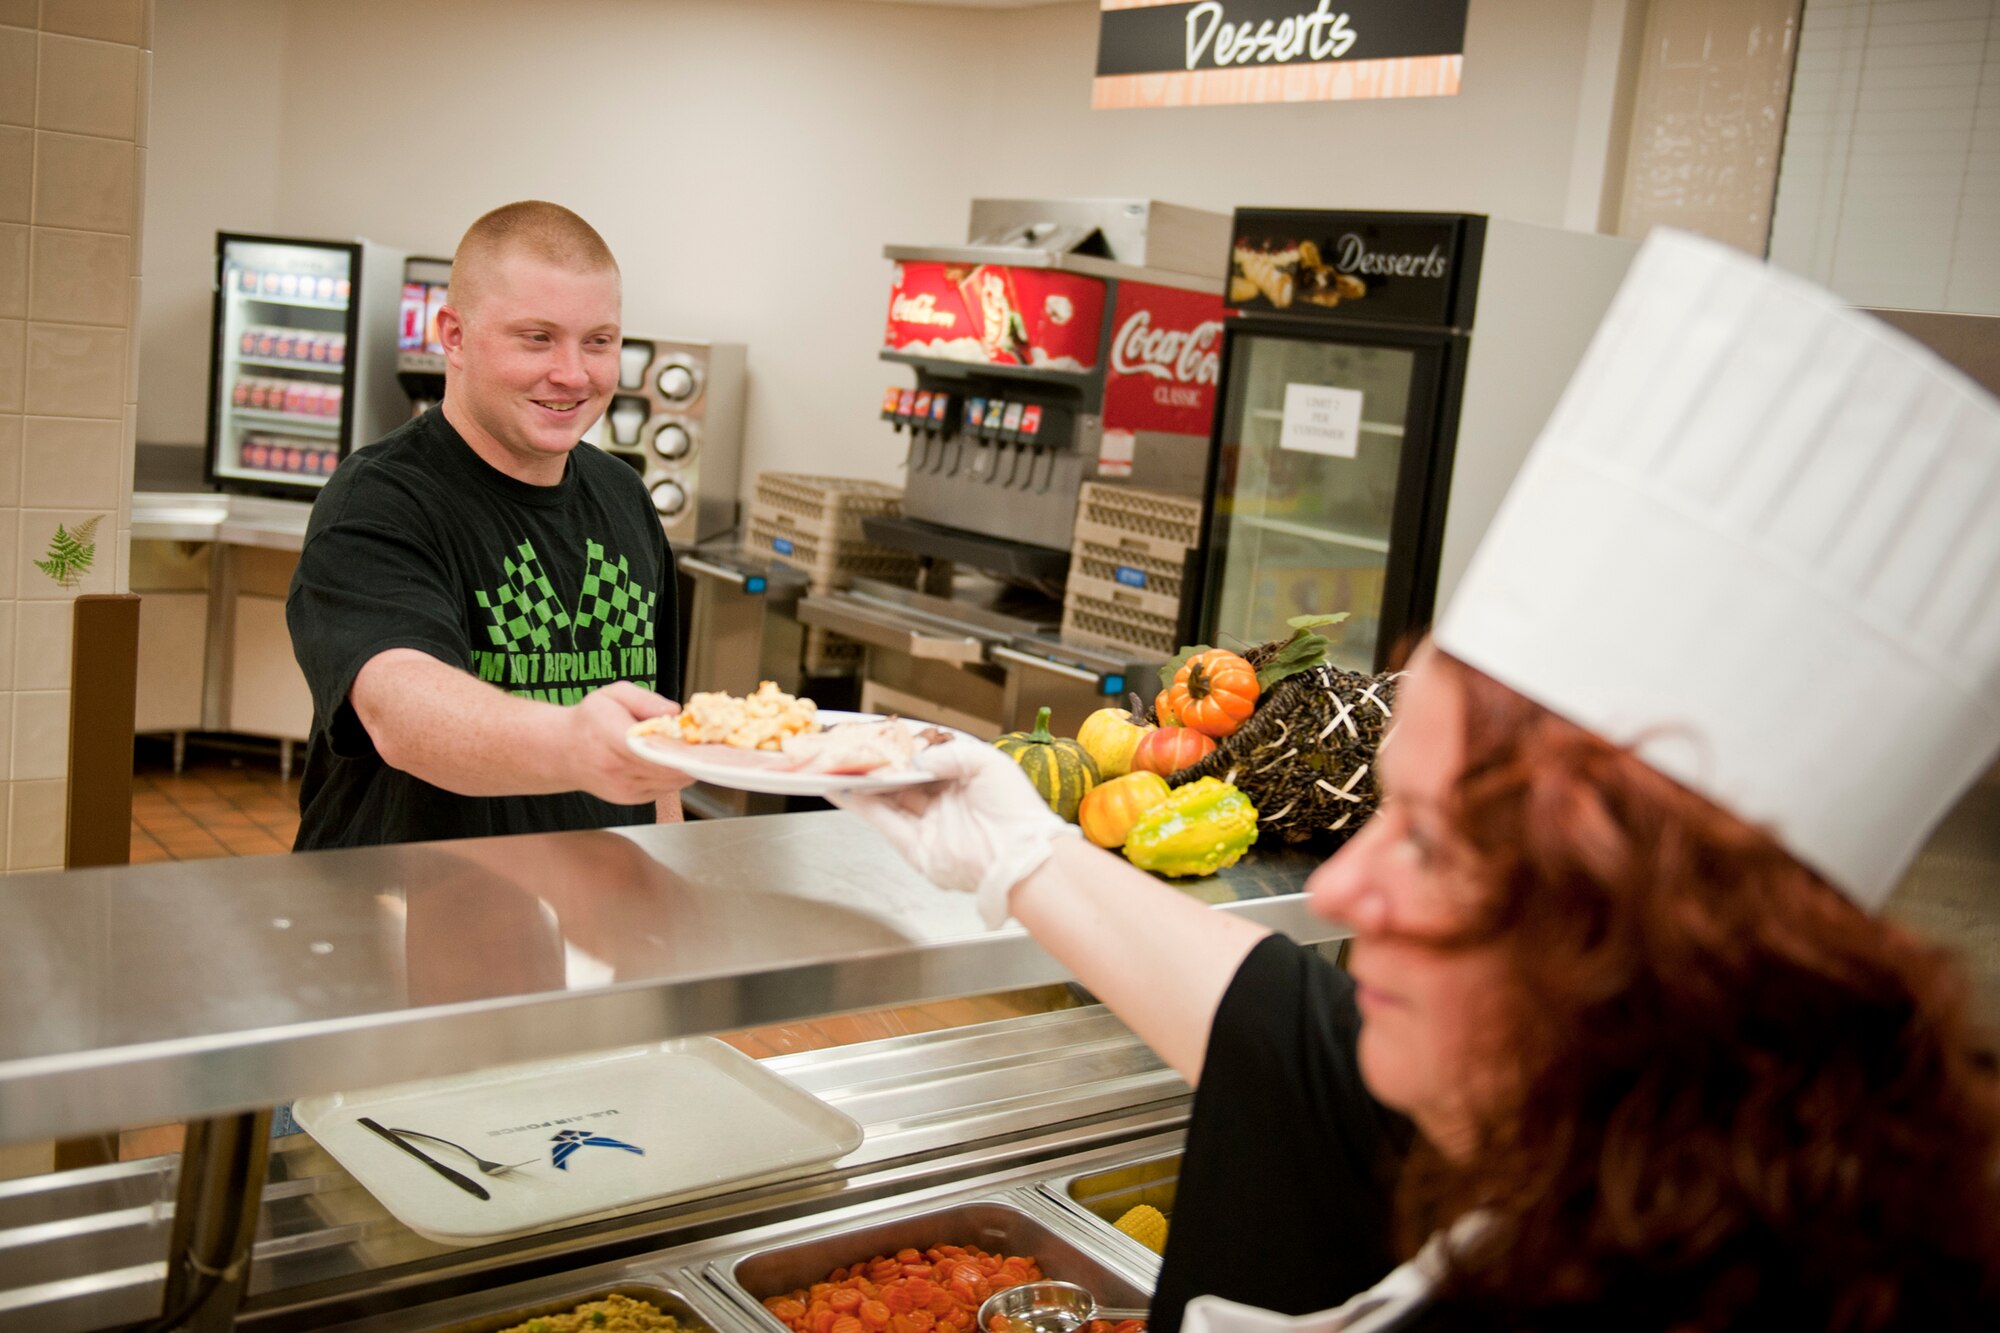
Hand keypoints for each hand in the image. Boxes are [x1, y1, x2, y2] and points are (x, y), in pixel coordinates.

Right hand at [562, 682, 697, 804]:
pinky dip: (675, 775)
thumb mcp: (614, 695)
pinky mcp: (632, 799)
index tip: (698, 736)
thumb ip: (645, 700)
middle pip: (670, 769)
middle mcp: (617, 770)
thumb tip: (674, 711)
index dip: (682, 746)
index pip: (655, 750)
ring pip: (673, 782)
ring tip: (689, 748)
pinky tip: (672, 760)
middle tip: (704, 739)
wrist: (562, 751)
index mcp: (611, 739)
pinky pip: (666, 788)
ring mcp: (625, 789)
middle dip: (692, 756)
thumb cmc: (590, 720)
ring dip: (687, 766)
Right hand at [829, 739, 1078, 926]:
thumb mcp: (988, 762)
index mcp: (963, 784)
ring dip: (862, 784)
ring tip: (836, 764)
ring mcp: (929, 828)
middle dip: (877, 766)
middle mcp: (944, 805)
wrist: (1021, 855)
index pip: (926, 763)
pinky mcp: (917, 850)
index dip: (902, 750)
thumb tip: (919, 757)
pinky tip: (842, 788)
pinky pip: (884, 823)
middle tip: (851, 748)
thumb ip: (951, 752)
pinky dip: (861, 806)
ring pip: (887, 801)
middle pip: (902, 782)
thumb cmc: (1014, 808)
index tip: (879, 735)